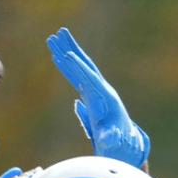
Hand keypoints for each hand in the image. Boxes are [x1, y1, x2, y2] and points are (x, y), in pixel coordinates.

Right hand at [47, 27, 149, 167]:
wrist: (124, 143)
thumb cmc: (117, 144)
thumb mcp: (113, 143)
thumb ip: (110, 139)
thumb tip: (108, 138)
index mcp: (105, 98)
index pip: (90, 78)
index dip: (78, 68)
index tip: (67, 55)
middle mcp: (101, 89)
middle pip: (84, 65)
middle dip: (71, 49)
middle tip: (58, 33)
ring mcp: (95, 90)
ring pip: (79, 67)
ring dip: (66, 52)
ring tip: (54, 38)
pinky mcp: (90, 94)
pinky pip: (76, 76)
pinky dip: (66, 66)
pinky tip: (58, 58)